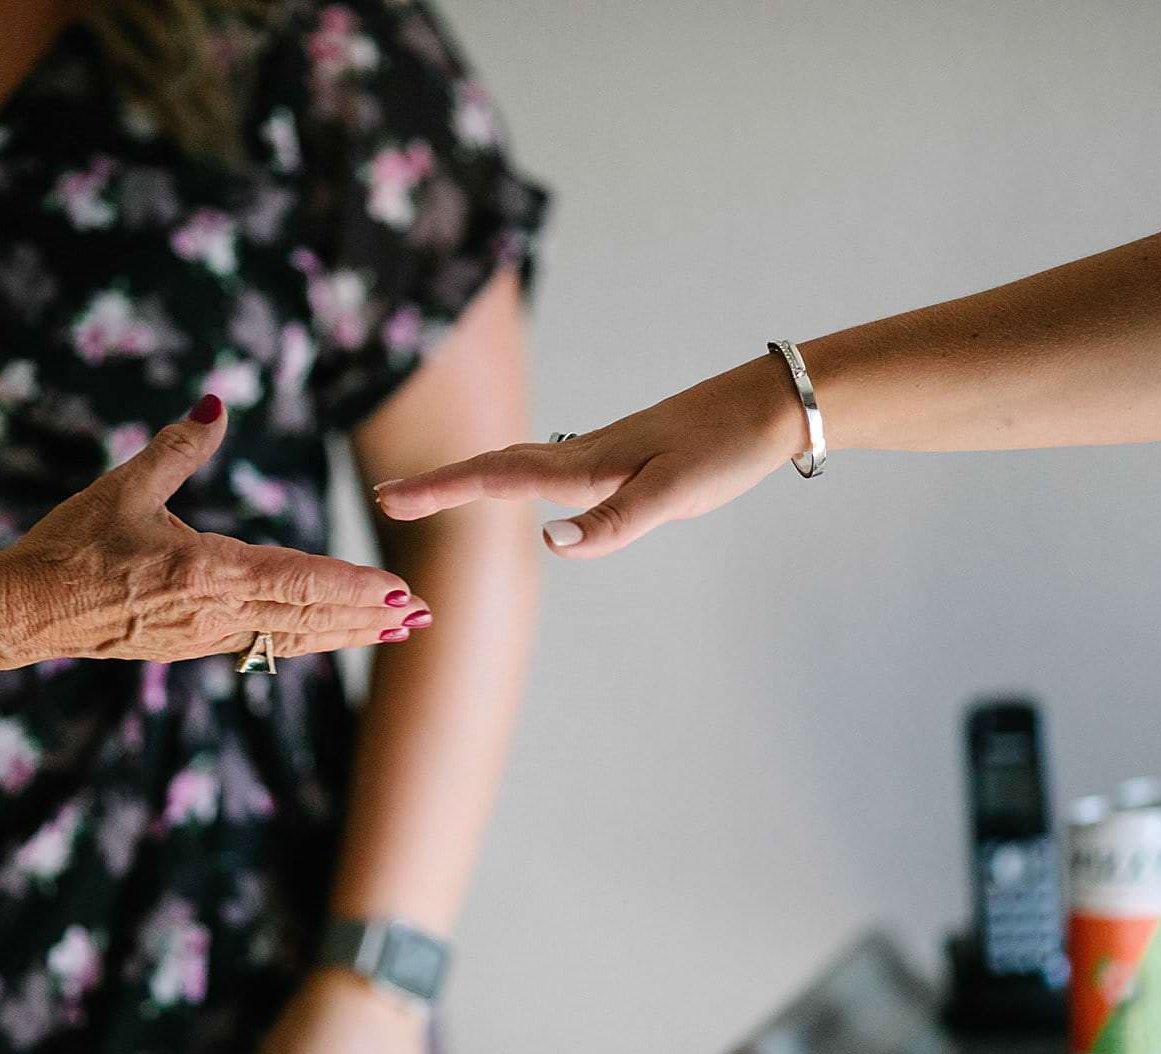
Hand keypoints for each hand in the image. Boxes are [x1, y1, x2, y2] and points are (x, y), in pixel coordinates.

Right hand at [0, 396, 432, 661]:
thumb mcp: (122, 488)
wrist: (23, 613)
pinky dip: (305, 638)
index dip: (349, 587)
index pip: (295, 579)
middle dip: (366, 617)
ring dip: (345, 633)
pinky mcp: (191, 646)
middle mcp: (214, 613)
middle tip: (421, 616)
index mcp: (204, 572)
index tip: (395, 591)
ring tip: (394, 631)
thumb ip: (177, 446)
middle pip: (307, 618)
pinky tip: (327, 635)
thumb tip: (216, 402)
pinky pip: (263, 642)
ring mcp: (204, 637)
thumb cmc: (68, 548)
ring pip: (290, 637)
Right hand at [373, 356, 802, 557]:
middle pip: (496, 468)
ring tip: (429, 493)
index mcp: (588, 464)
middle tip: (387, 500)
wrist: (773, 404)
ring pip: (519, 466)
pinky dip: (512, 478)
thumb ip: (614, 521)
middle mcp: (585, 455)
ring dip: (470, 479)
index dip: (442, 489)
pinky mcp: (622, 458)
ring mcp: (602, 454)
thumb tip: (549, 542)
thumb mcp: (676, 492)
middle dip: (439, 485)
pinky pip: (548, 470)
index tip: (391, 499)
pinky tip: (515, 487)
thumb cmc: (727, 446)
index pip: (498, 477)